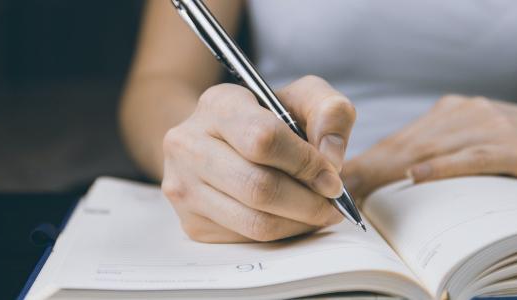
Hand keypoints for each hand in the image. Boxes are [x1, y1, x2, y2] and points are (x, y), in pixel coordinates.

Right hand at [162, 76, 355, 242]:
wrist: (219, 142)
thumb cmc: (267, 120)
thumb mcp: (302, 99)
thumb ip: (330, 113)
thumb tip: (330, 158)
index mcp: (218, 104)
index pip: (263, 139)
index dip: (305, 163)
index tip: (331, 177)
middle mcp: (188, 144)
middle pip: (259, 187)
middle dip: (308, 201)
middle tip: (331, 203)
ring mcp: (184, 187)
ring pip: (255, 221)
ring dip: (299, 223)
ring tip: (317, 211)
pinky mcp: (192, 223)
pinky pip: (247, 239)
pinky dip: (281, 233)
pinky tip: (290, 217)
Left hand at [343, 95, 516, 199]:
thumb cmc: (515, 146)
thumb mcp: (472, 139)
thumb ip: (440, 150)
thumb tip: (397, 177)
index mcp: (451, 113)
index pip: (400, 139)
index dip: (366, 161)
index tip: (337, 180)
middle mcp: (465, 113)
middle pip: (406, 144)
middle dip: (368, 168)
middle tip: (337, 190)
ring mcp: (491, 126)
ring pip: (431, 149)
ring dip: (390, 171)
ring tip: (359, 189)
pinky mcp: (516, 146)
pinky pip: (474, 157)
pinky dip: (444, 167)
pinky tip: (417, 176)